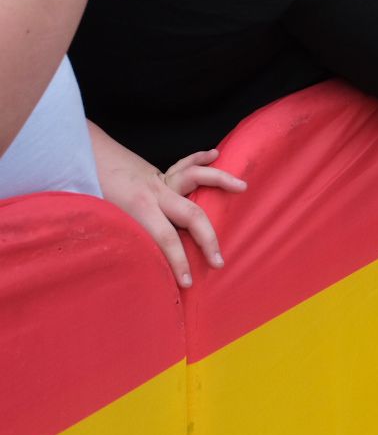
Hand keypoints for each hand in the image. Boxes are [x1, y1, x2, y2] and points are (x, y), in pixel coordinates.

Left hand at [90, 127, 245, 287]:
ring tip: (241, 187)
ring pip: (196, 177)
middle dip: (207, 239)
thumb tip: (128, 265)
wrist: (80, 152)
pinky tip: (215, 154)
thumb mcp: (97, 218)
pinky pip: (184, 163)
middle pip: (192, 214)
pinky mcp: (156, 173)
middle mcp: (155, 191)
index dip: (178, 262)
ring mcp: (158, 179)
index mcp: (138, 206)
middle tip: (218, 261)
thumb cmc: (84, 185)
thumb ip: (117, 237)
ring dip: (221, 180)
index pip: (165, 238)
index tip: (187, 282)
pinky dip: (200, 158)